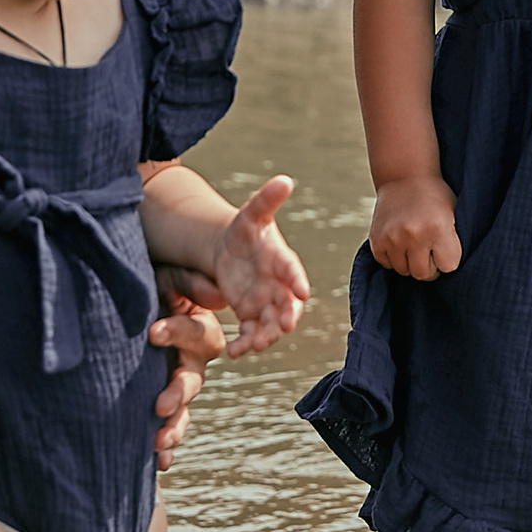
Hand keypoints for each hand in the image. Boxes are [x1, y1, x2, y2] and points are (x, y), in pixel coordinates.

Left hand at [146, 273, 225, 470]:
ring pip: (183, 408)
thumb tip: (213, 289)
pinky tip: (159, 465)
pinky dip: (166, 447)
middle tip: (159, 406)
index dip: (177, 332)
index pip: (196, 333)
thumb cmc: (155, 283)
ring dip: (174, 426)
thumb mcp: (169, 275)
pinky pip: (168, 424)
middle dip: (177, 393)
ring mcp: (176, 380)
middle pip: (193, 379)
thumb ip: (187, 282)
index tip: (152, 332)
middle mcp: (192, 359)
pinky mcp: (160, 396)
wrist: (130, 295)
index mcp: (200, 327)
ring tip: (158, 442)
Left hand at [206, 176, 311, 356]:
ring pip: (271, 323)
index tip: (302, 291)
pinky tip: (234, 352)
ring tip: (254, 345)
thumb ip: (267, 200)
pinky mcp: (250, 315)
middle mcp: (278, 285)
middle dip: (286, 317)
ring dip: (266, 335)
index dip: (297, 280)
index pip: (292, 270)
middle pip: (288, 304)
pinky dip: (244, 343)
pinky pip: (250, 332)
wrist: (228, 250)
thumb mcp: (252, 213)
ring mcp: (265, 303)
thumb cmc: (245, 229)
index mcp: (281, 260)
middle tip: (283, 327)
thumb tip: (285, 179)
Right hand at [370, 175, 460, 281]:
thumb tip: (450, 269)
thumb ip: (454, 241)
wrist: (404, 176)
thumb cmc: (435, 196)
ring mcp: (393, 238)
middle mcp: (414, 234)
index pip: (448, 267)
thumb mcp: (455, 213)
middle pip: (424, 274)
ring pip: (404, 271)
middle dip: (429, 265)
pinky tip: (400, 240)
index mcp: (438, 227)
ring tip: (415, 242)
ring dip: (411, 261)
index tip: (445, 245)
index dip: (448, 258)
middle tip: (430, 248)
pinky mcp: (377, 240)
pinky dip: (394, 257)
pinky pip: (387, 264)